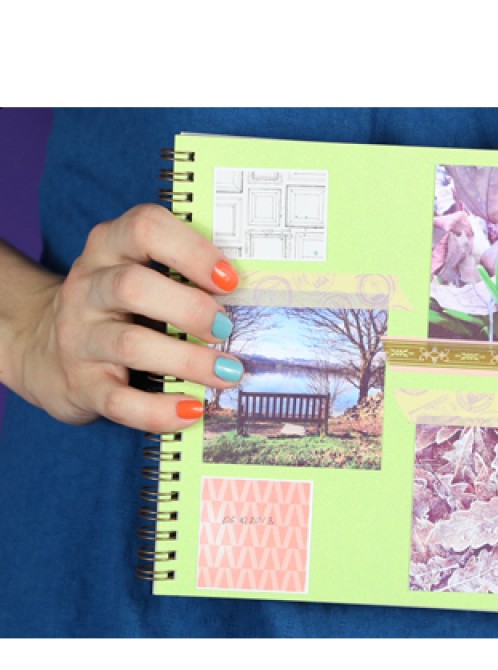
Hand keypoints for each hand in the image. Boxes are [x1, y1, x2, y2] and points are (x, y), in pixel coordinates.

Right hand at [18, 204, 242, 431]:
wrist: (45, 351)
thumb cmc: (117, 309)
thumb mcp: (138, 275)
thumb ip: (182, 276)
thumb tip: (250, 300)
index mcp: (109, 249)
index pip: (144, 228)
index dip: (192, 250)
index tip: (230, 279)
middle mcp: (88, 288)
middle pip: (133, 286)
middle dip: (190, 309)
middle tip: (228, 329)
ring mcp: (79, 337)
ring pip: (130, 344)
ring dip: (188, 361)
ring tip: (227, 373)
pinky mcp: (81, 383)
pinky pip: (120, 400)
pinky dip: (159, 410)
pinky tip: (192, 411)